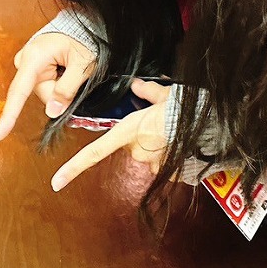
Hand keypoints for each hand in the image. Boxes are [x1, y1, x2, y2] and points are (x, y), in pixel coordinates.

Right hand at [0, 33, 96, 141]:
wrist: (82, 23)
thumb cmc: (84, 38)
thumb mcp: (83, 65)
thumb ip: (67, 90)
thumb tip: (52, 112)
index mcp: (34, 57)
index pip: (19, 92)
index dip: (9, 116)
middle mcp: (25, 59)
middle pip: (39, 94)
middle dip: (58, 92)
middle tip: (74, 74)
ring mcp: (27, 62)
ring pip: (43, 91)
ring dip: (58, 86)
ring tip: (69, 66)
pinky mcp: (32, 65)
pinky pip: (43, 83)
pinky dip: (55, 81)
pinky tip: (63, 68)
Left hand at [51, 79, 173, 190]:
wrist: (210, 124)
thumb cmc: (184, 108)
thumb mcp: (162, 94)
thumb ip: (146, 92)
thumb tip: (137, 85)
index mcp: (128, 131)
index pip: (93, 153)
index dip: (72, 168)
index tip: (56, 182)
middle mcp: (136, 150)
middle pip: (130, 146)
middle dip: (140, 136)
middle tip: (160, 121)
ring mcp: (153, 163)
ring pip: (148, 155)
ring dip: (157, 145)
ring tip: (173, 130)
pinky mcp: (170, 171)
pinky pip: (165, 164)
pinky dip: (170, 155)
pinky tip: (181, 143)